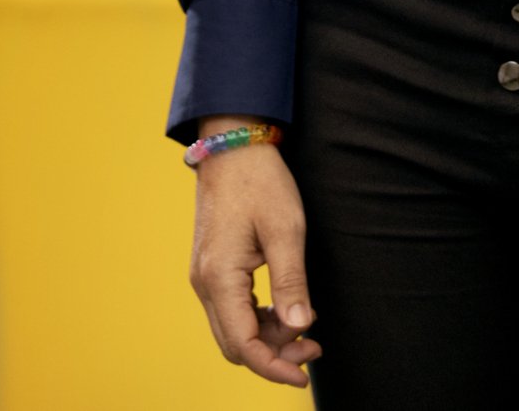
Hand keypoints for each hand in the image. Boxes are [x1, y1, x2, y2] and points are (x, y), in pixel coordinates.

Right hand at [189, 122, 321, 388]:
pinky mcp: (213, 268)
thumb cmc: (261, 182)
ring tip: (306, 330)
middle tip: (314, 349)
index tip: (305, 373)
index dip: (273, 366)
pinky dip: (258, 319)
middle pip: (235, 344)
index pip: (243, 345)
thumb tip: (301, 328)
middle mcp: (205, 285)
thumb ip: (291, 282)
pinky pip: (232, 309)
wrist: (233, 146)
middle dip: (274, 355)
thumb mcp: (285, 229)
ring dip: (267, 337)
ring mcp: (205, 277)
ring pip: (233, 329)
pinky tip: (285, 311)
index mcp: (219, 279)